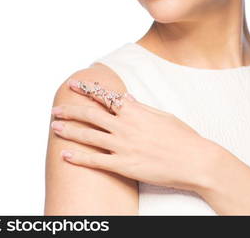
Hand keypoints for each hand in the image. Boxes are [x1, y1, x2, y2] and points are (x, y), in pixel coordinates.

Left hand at [50, 78, 220, 192]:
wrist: (195, 160)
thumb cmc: (183, 137)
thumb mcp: (164, 116)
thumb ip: (142, 108)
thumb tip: (127, 98)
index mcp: (136, 111)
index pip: (105, 96)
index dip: (87, 90)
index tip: (74, 85)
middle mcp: (126, 126)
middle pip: (91, 115)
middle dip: (71, 110)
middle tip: (56, 109)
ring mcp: (123, 146)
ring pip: (88, 136)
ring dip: (69, 130)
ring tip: (54, 127)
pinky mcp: (124, 165)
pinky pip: (95, 161)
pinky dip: (78, 158)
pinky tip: (65, 155)